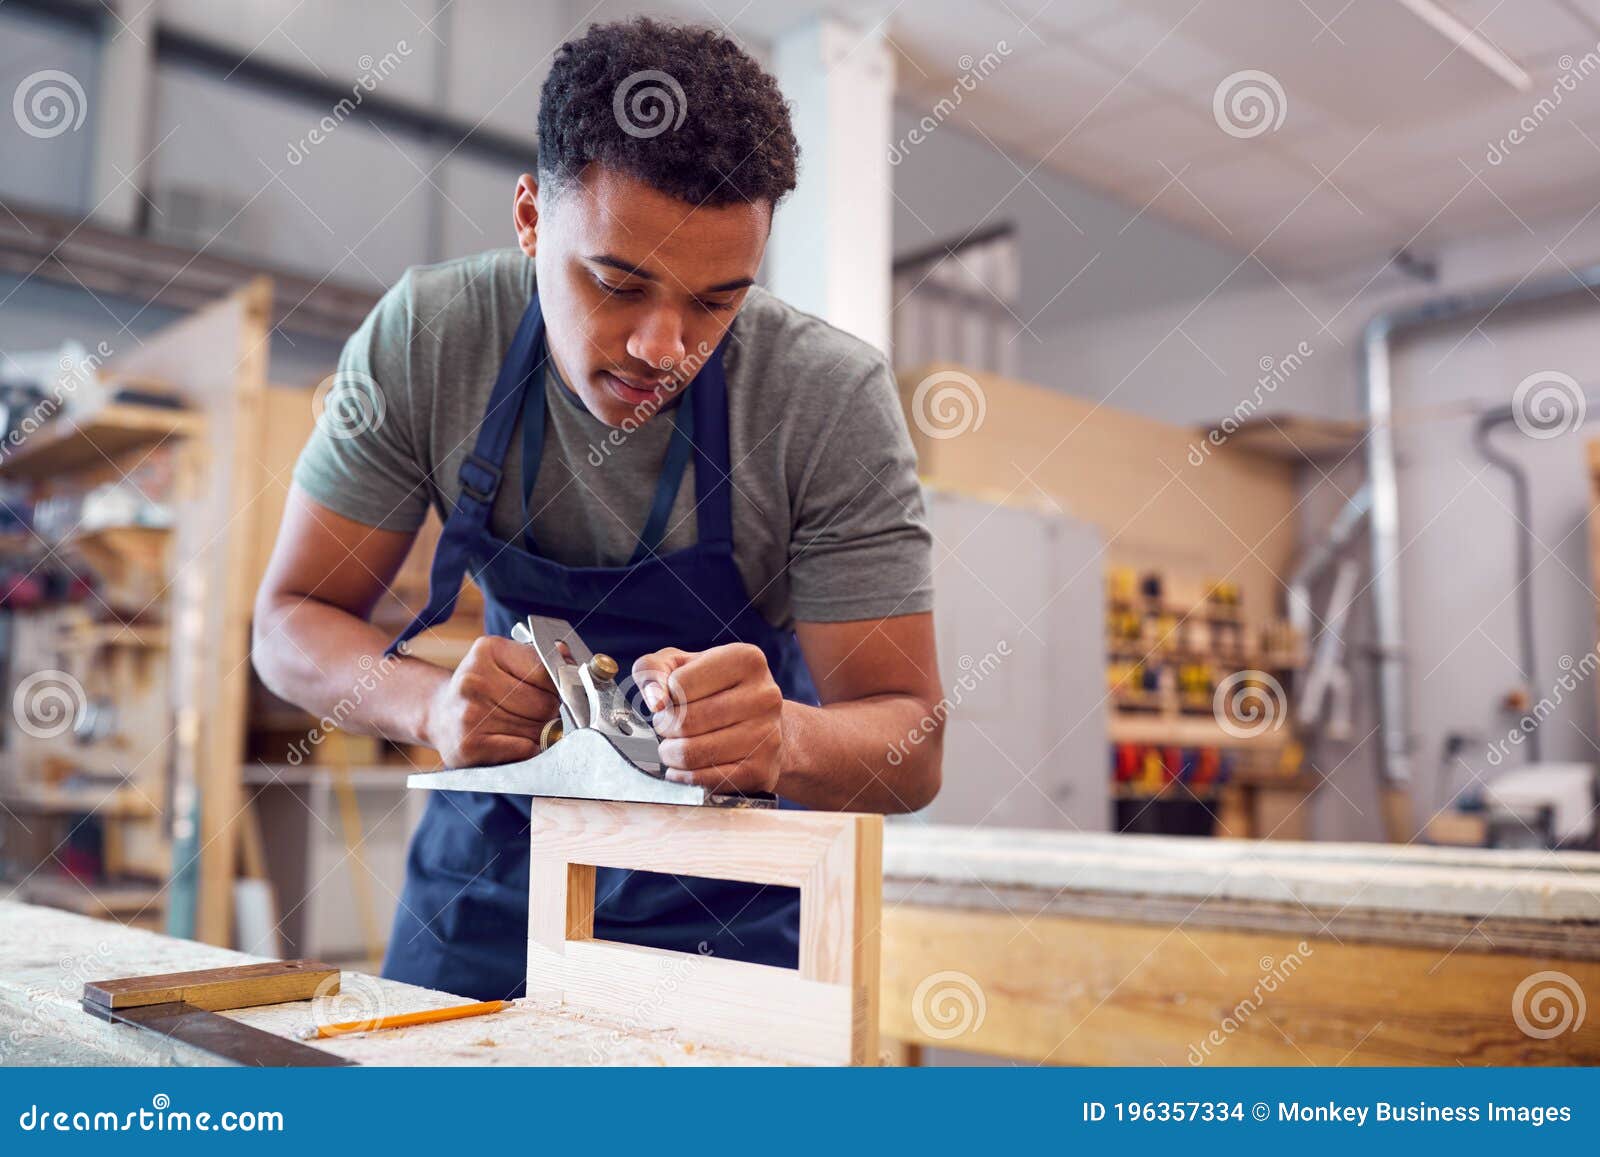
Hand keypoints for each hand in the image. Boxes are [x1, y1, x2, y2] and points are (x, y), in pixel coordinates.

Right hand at [424, 635, 560, 766]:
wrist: (439, 714)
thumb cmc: (481, 688)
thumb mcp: (505, 660)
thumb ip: (538, 658)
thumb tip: (566, 654)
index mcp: (487, 650)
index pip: (547, 672)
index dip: (558, 687)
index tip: (552, 692)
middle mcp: (474, 680)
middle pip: (544, 704)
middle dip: (550, 712)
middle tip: (538, 714)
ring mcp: (469, 714)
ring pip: (537, 729)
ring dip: (540, 733)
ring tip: (523, 727)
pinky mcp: (469, 746)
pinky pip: (524, 749)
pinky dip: (529, 749)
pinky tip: (517, 742)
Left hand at [632, 643, 785, 794]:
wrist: (763, 725)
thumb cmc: (715, 689)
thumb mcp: (681, 665)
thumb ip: (653, 670)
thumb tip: (655, 701)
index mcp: (746, 660)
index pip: (680, 684)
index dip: (666, 697)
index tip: (672, 701)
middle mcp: (764, 695)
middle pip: (685, 721)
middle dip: (665, 728)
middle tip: (668, 728)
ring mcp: (767, 734)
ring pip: (692, 753)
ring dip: (670, 754)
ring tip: (673, 747)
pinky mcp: (761, 769)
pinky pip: (705, 779)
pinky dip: (683, 776)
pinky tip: (681, 769)